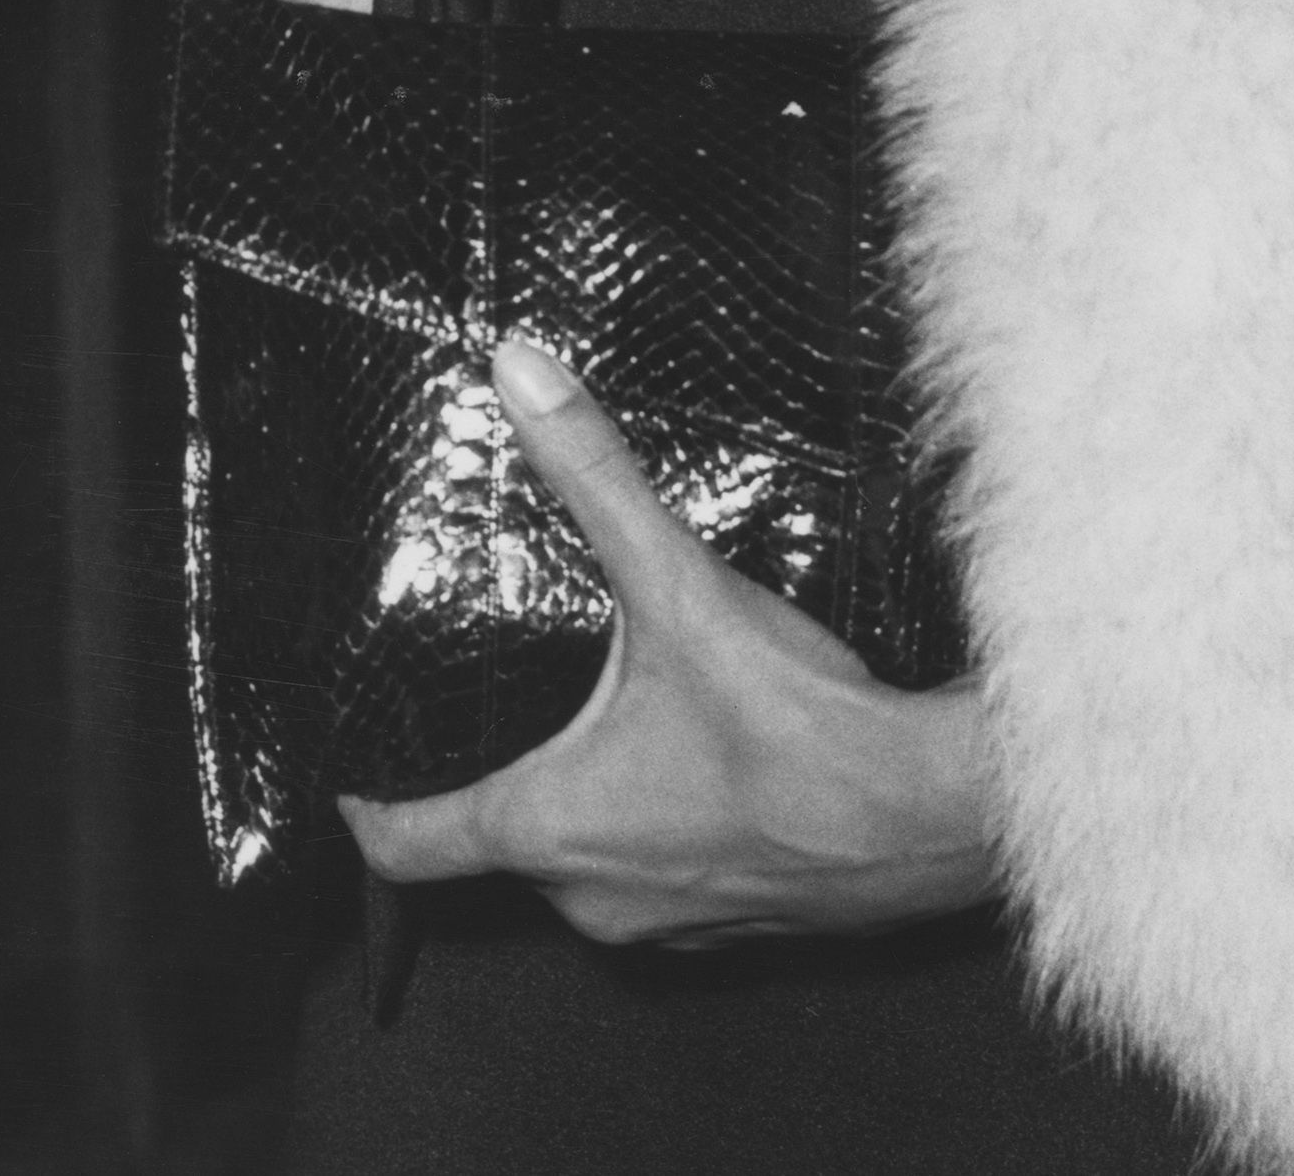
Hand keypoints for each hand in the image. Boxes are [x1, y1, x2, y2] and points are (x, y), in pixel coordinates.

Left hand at [341, 339, 997, 948]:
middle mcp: (595, 899)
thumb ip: (592, 476)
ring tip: (580, 716)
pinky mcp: (738, 922)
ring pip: (584, 865)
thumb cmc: (801, 725)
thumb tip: (516, 369)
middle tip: (479, 695)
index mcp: (550, 832)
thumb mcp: (680, 587)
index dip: (366, 805)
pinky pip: (660, 876)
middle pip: (496, 846)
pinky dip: (655, 824)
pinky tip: (686, 758)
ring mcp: (669, 924)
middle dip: (488, 772)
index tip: (349, 762)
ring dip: (579, 800)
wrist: (944, 817)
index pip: (408, 847)